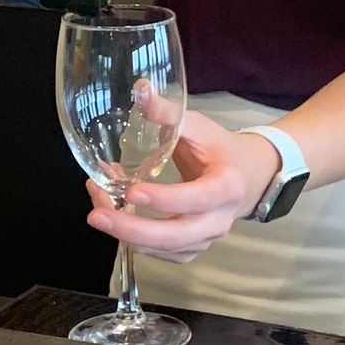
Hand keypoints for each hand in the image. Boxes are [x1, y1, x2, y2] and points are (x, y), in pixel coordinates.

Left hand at [85, 94, 284, 264]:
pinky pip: (165, 255)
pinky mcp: (194, 247)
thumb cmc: (219, 148)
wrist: (247, 176)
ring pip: (167, 249)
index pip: (197, 198)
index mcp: (226, 186)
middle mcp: (218, 219)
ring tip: (98, 212)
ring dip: (129, 235)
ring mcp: (207, 238)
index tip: (132, 192)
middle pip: (176, 236)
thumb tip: (140, 89)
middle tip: (98, 216)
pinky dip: (137, 243)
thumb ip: (169, 112)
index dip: (165, 199)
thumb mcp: (199, 125)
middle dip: (133, 230)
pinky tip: (115, 222)